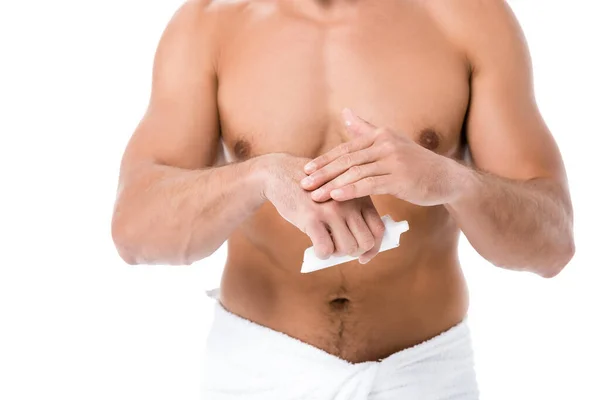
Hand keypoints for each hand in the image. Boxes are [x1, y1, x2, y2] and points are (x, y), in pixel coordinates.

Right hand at [262, 153, 384, 263]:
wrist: (279, 173)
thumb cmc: (310, 189)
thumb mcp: (338, 192)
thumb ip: (352, 212)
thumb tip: (363, 247)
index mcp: (359, 195)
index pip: (378, 229)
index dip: (373, 248)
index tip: (363, 256)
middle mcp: (349, 202)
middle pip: (366, 241)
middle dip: (354, 251)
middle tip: (340, 248)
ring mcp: (331, 210)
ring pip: (348, 247)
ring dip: (337, 253)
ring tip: (326, 244)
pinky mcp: (312, 217)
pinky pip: (326, 249)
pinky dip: (322, 254)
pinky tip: (315, 247)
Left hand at [300, 109, 468, 205]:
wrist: (446, 179)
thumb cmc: (416, 163)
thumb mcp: (391, 141)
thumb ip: (366, 129)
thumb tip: (346, 112)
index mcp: (381, 136)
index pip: (346, 149)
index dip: (325, 160)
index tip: (307, 170)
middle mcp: (386, 144)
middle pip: (347, 160)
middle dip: (323, 173)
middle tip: (304, 184)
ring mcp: (394, 161)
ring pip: (356, 173)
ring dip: (332, 185)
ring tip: (315, 196)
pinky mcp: (401, 178)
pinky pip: (370, 185)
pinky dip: (351, 190)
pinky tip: (337, 196)